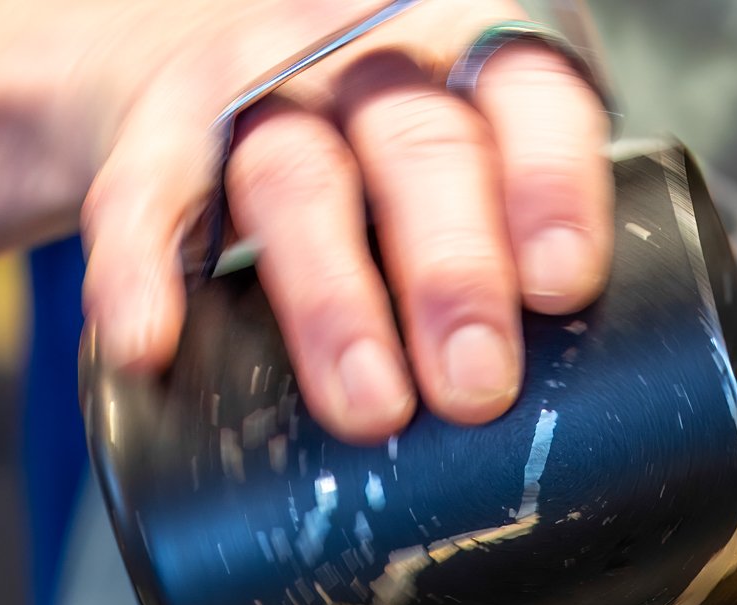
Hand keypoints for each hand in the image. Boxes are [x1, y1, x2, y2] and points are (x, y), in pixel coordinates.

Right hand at [68, 0, 611, 441]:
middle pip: (417, 148)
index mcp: (480, 63)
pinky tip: (150, 344)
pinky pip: (146, 199)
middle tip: (475, 385)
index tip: (558, 286)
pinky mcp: (161, 131)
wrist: (202, 66)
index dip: (550, 191)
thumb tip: (595, 414)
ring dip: (333, 301)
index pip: (532, 104)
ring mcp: (264, 88)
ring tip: (368, 405)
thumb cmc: (394, 160)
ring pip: (297, 179)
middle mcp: (373, 58)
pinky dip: (140, 273)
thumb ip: (521, 254)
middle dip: (452, 274)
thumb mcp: (478, 170)